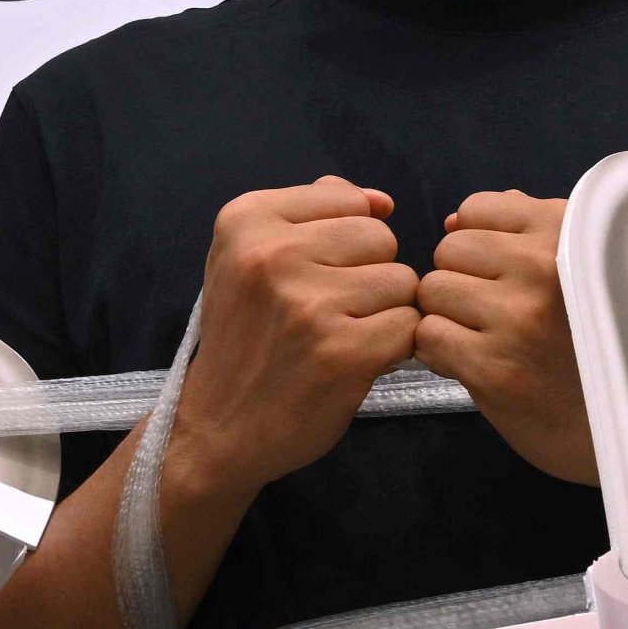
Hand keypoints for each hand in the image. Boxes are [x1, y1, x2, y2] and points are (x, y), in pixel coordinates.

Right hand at [172, 179, 421, 501]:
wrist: (218, 428)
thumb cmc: (243, 338)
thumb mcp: (249, 259)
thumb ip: (311, 214)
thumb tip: (380, 200)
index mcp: (246, 220)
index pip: (348, 200)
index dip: (345, 242)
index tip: (310, 277)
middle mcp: (273, 254)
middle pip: (380, 237)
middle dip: (369, 273)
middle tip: (328, 312)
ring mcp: (309, 304)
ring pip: (402, 280)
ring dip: (385, 311)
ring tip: (341, 335)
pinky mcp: (343, 352)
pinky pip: (409, 326)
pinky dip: (393, 347)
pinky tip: (356, 360)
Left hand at [414, 191, 603, 481]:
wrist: (620, 423)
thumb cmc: (592, 342)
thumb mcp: (577, 268)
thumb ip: (522, 232)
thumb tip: (452, 220)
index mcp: (565, 232)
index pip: (475, 210)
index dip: (476, 243)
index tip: (499, 274)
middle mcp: (543, 266)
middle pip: (448, 250)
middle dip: (458, 279)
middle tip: (490, 313)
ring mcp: (518, 317)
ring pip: (432, 291)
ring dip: (445, 316)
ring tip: (483, 337)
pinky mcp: (494, 367)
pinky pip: (428, 336)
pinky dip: (439, 351)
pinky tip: (473, 363)